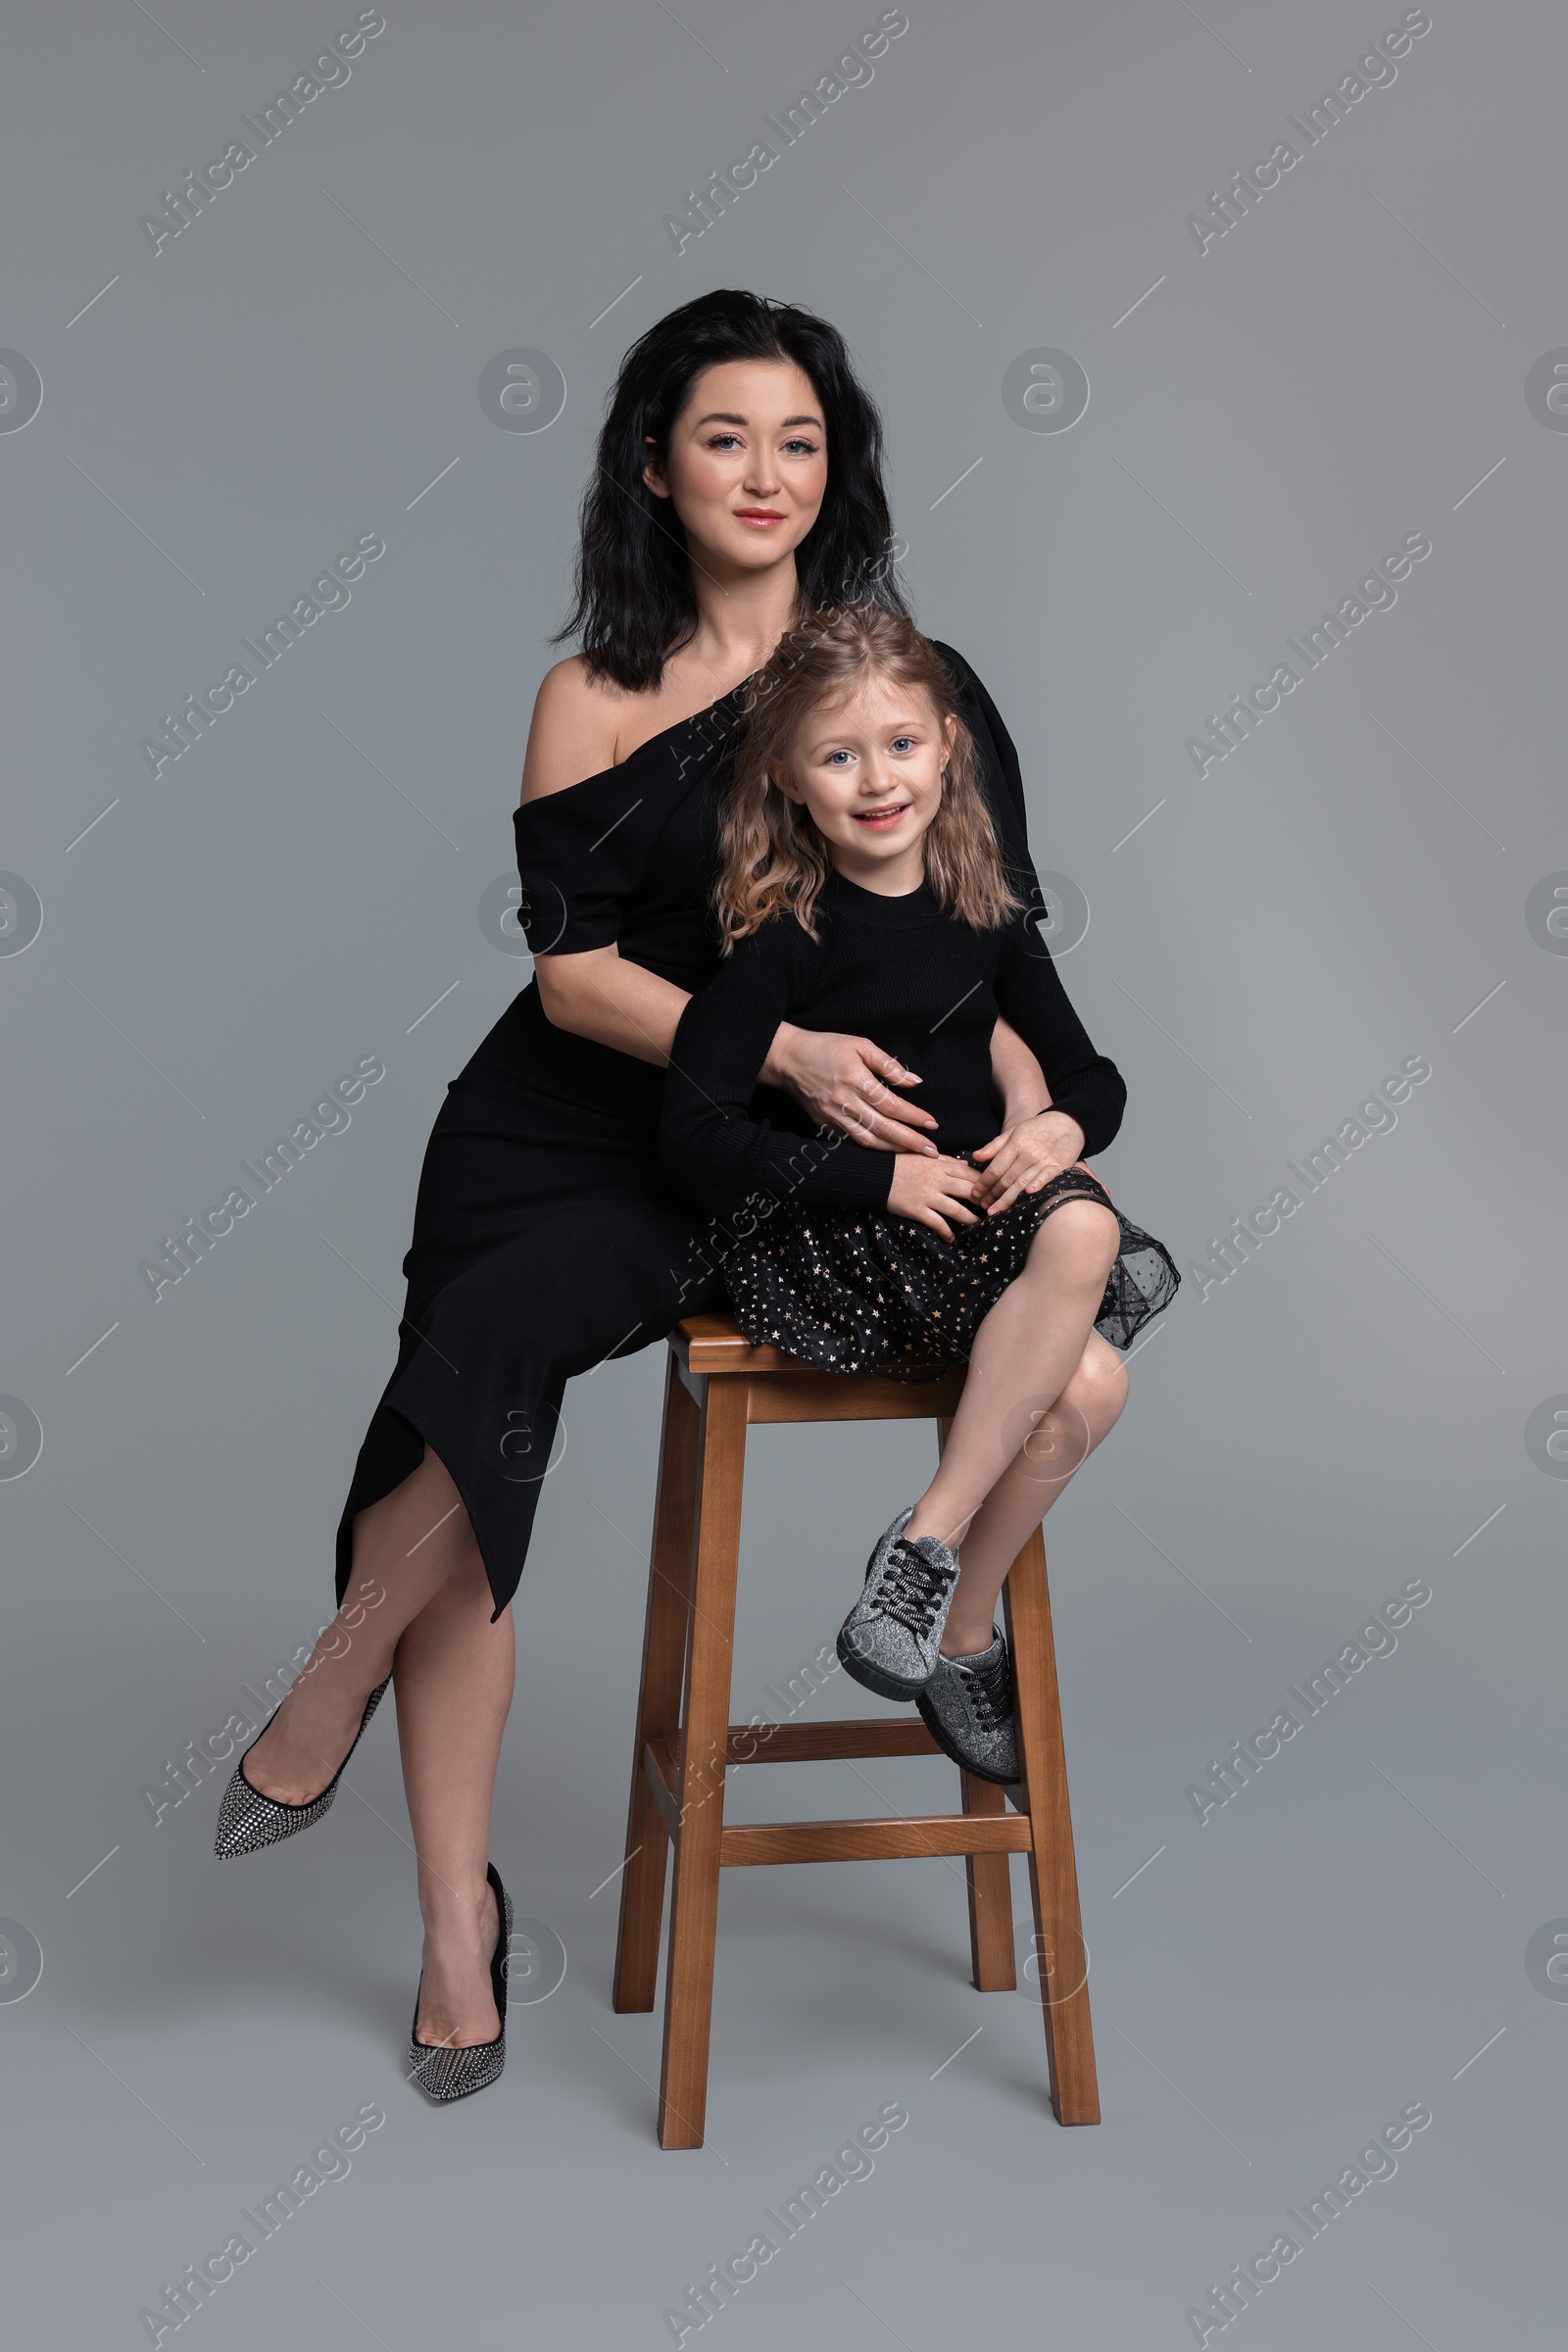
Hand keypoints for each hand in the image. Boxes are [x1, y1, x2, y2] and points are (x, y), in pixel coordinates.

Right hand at [761, 1023, 940, 1153]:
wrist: (789, 1058)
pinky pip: (851, 1141)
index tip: (932, 1124)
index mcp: (856, 1080)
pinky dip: (870, 1148)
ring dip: (893, 1150)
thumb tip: (914, 1081)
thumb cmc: (827, 1047)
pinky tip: (886, 1150)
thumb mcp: (860, 1046)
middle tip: (931, 1151)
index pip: (892, 1105)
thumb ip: (889, 1064)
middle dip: (910, 1141)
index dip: (914, 1117)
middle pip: (884, 1128)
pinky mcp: (824, 1124)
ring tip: (913, 1154)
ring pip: (868, 1141)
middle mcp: (844, 1102)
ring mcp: (832, 1116)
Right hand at [888, 1152, 982, 1238]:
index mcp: (940, 1165)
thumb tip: (965, 1163)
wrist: (875, 1176)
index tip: (991, 1191)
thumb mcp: (923, 1156)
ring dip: (970, 1220)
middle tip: (991, 1211)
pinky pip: (937, 1223)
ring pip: (957, 1210)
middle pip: (969, 1190)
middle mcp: (937, 1180)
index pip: (970, 1172)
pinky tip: (952, 1239)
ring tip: (979, 1226)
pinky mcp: (918, 1210)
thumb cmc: (899, 1164)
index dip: (984, 1183)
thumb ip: (945, 1160)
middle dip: (983, 1202)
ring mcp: (928, 1196)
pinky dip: (947, 1233)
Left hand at [971, 1109, 1088, 1215]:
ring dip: (1007, 1199)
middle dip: (992, 1195)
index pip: (995, 1168)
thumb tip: (976, 1157)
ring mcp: (1043, 1160)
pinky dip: (1038, 1185)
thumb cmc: (1037, 1129)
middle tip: (982, 1207)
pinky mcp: (1058, 1166)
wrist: (1068, 1123)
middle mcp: (1028, 1153)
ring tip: (995, 1211)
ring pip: (1022, 1183)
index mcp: (1015, 1144)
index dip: (983, 1183)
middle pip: (1006, 1179)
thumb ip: (994, 1146)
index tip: (975, 1193)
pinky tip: (1028, 1194)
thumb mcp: (1014, 1132)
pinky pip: (1046, 1178)